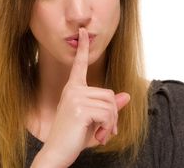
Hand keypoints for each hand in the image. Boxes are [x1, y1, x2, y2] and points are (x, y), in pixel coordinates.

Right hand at [32, 28, 130, 166]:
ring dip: (112, 123)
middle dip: (113, 115)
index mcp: (73, 88)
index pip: (80, 64)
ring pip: (110, 104)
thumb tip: (127, 95)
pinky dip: (109, 127)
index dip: (83, 47)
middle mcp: (73, 89)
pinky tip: (99, 136)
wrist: (57, 153)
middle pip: (109, 94)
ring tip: (101, 134)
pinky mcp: (79, 107)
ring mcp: (75, 97)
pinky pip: (108, 113)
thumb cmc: (73, 136)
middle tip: (107, 130)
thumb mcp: (94, 119)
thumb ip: (110, 107)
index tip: (83, 31)